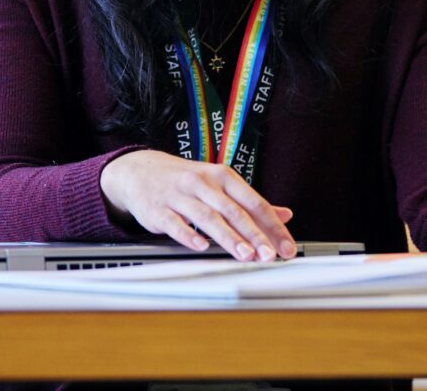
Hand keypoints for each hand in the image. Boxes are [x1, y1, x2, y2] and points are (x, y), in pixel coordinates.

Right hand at [100, 150, 295, 260]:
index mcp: (223, 177)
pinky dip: (189, 235)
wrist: (141, 171)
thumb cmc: (186, 180)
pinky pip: (176, 223)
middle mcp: (205, 184)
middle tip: (269, 254)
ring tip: (245, 255)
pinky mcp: (159, 209)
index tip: (285, 245)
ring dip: (228, 237)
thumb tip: (284, 214)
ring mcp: (181, 196)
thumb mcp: (220, 184)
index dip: (272, 225)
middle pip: (234, 211)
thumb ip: (251, 202)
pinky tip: (201, 247)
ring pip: (208, 217)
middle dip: (254, 234)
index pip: (254, 202)